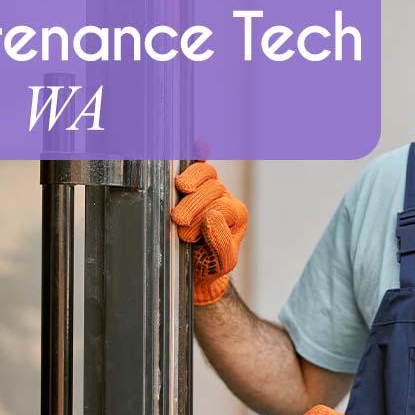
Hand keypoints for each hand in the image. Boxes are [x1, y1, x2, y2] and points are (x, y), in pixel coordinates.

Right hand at [171, 161, 247, 304]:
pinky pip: (199, 164)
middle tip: (178, 223)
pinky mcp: (194, 182)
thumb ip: (222, 242)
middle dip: (192, 206)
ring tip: (177, 204)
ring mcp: (210, 188)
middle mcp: (225, 198)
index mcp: (236, 215)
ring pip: (205, 174)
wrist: (196, 268)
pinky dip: (199, 154)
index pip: (222, 207)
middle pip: (212, 189)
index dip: (202, 220)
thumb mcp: (222, 261)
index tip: (187, 237)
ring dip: (189, 185)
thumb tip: (211, 216)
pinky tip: (201, 146)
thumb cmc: (209, 264)